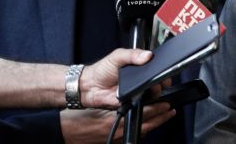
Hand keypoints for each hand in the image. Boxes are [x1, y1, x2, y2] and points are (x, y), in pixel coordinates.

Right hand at [60, 104, 174, 143]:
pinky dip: (141, 129)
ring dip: (152, 124)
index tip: (167, 105)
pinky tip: (144, 124)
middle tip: (171, 111)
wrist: (64, 131)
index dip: (158, 110)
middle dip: (160, 118)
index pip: (144, 115)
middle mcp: (118, 132)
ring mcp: (116, 138)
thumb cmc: (79, 118)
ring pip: (141, 132)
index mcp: (117, 122)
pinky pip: (131, 136)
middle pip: (147, 126)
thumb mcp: (100, 106)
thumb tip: (134, 95)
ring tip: (163, 116)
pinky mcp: (112, 141)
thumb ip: (117, 101)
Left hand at [79, 48, 156, 108]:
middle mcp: (141, 79)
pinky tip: (139, 94)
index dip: (162, 66)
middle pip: (158, 79)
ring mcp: (138, 91)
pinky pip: (143, 102)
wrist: (90, 86)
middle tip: (158, 77)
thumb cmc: (102, 70)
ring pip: (154, 92)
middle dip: (162, 79)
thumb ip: (132, 54)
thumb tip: (147, 55)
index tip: (163, 66)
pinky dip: (143, 98)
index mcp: (140, 65)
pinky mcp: (134, 101)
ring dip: (154, 89)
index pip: (156, 65)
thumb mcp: (118, 56)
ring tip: (150, 85)